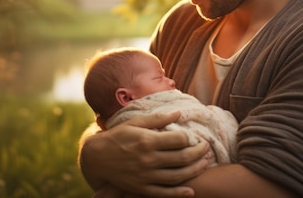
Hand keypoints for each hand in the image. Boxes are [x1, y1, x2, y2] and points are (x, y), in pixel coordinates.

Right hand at [80, 111, 210, 196]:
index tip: (194, 136)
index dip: (190, 137)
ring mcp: (145, 176)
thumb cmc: (117, 136)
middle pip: (182, 158)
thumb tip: (179, 112)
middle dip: (199, 153)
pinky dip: (178, 193)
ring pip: (177, 176)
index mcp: (147, 140)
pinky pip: (163, 193)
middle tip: (207, 148)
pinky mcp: (141, 188)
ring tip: (205, 164)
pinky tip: (190, 191)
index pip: (178, 139)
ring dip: (194, 170)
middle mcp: (148, 159)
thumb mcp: (134, 122)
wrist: (96, 157)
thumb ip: (157, 118)